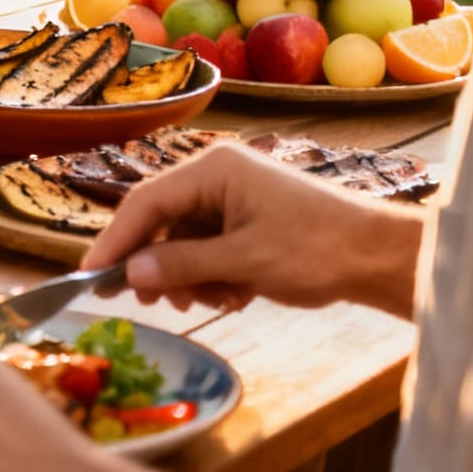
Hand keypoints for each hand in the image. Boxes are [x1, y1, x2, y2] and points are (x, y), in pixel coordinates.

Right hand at [81, 142, 424, 315]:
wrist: (384, 259)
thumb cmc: (319, 251)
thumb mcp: (243, 262)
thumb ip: (180, 265)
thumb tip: (127, 274)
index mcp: (214, 169)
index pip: (145, 202)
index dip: (114, 241)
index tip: (88, 276)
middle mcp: (219, 176)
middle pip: (162, 220)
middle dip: (156, 264)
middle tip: (146, 302)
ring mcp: (235, 198)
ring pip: (184, 239)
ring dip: (189, 275)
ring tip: (209, 302)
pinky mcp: (250, 221)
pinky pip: (209, 247)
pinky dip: (212, 275)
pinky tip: (232, 296)